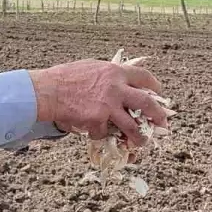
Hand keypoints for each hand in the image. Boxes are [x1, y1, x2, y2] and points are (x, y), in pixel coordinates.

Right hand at [29, 59, 167, 147]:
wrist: (48, 91)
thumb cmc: (66, 77)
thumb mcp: (92, 67)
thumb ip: (109, 76)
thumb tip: (121, 82)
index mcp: (115, 72)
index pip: (144, 77)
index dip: (155, 87)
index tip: (159, 94)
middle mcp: (116, 88)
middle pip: (147, 103)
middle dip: (159, 115)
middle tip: (163, 123)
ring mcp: (108, 106)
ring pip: (133, 126)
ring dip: (139, 137)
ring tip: (142, 143)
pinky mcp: (98, 121)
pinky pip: (104, 133)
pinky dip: (100, 134)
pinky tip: (92, 131)